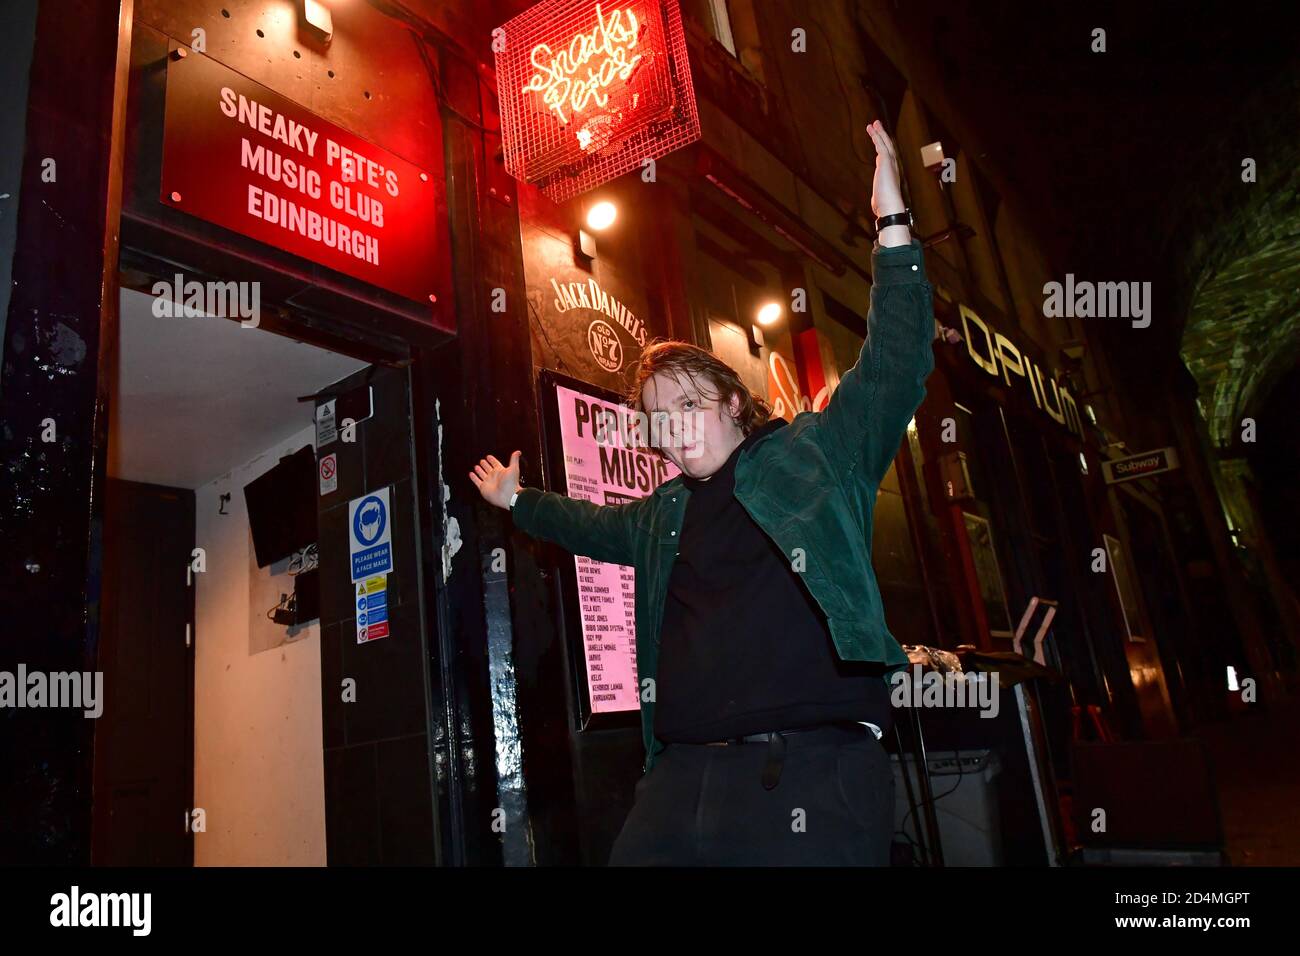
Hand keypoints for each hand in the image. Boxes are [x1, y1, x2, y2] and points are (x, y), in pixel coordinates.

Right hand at [469, 451, 521, 509]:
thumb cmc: (511, 483)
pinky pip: (477, 481)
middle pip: (488, 468)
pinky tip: (471, 474)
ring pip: (482, 474)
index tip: (489, 456)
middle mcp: (494, 476)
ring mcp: (488, 482)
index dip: (492, 460)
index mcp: (500, 471)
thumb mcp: (513, 469)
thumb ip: (514, 459)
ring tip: (476, 466)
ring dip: (479, 470)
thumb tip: (518, 452)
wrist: (508, 496)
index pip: (495, 463)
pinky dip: (474, 478)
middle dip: (485, 465)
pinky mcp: (483, 488)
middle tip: (482, 461)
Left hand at [866, 121, 908, 245]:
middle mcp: (893, 167)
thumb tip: (877, 207)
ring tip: (873, 124)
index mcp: (892, 175)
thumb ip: (879, 198)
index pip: (887, 158)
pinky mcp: (886, 162)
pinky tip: (872, 130)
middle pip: (888, 148)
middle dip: (882, 136)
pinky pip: (881, 145)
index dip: (883, 148)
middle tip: (876, 126)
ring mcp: (891, 164)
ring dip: (879, 133)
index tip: (878, 141)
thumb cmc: (885, 208)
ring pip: (885, 144)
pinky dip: (877, 137)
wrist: (890, 207)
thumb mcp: (880, 201)